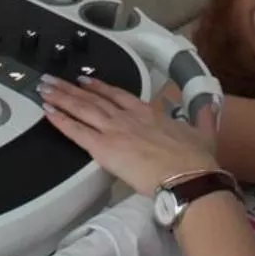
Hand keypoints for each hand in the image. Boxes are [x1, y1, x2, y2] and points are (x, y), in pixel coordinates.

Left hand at [39, 75, 220, 196]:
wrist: (187, 175)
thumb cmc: (196, 160)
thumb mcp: (204, 133)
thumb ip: (203, 117)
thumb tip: (211, 107)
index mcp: (149, 112)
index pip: (118, 95)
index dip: (100, 87)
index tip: (87, 81)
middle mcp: (128, 116)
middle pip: (93, 98)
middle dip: (71, 89)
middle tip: (53, 79)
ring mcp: (114, 129)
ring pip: (81, 109)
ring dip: (60, 97)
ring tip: (43, 88)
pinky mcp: (104, 147)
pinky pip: (76, 131)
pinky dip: (60, 120)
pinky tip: (47, 111)